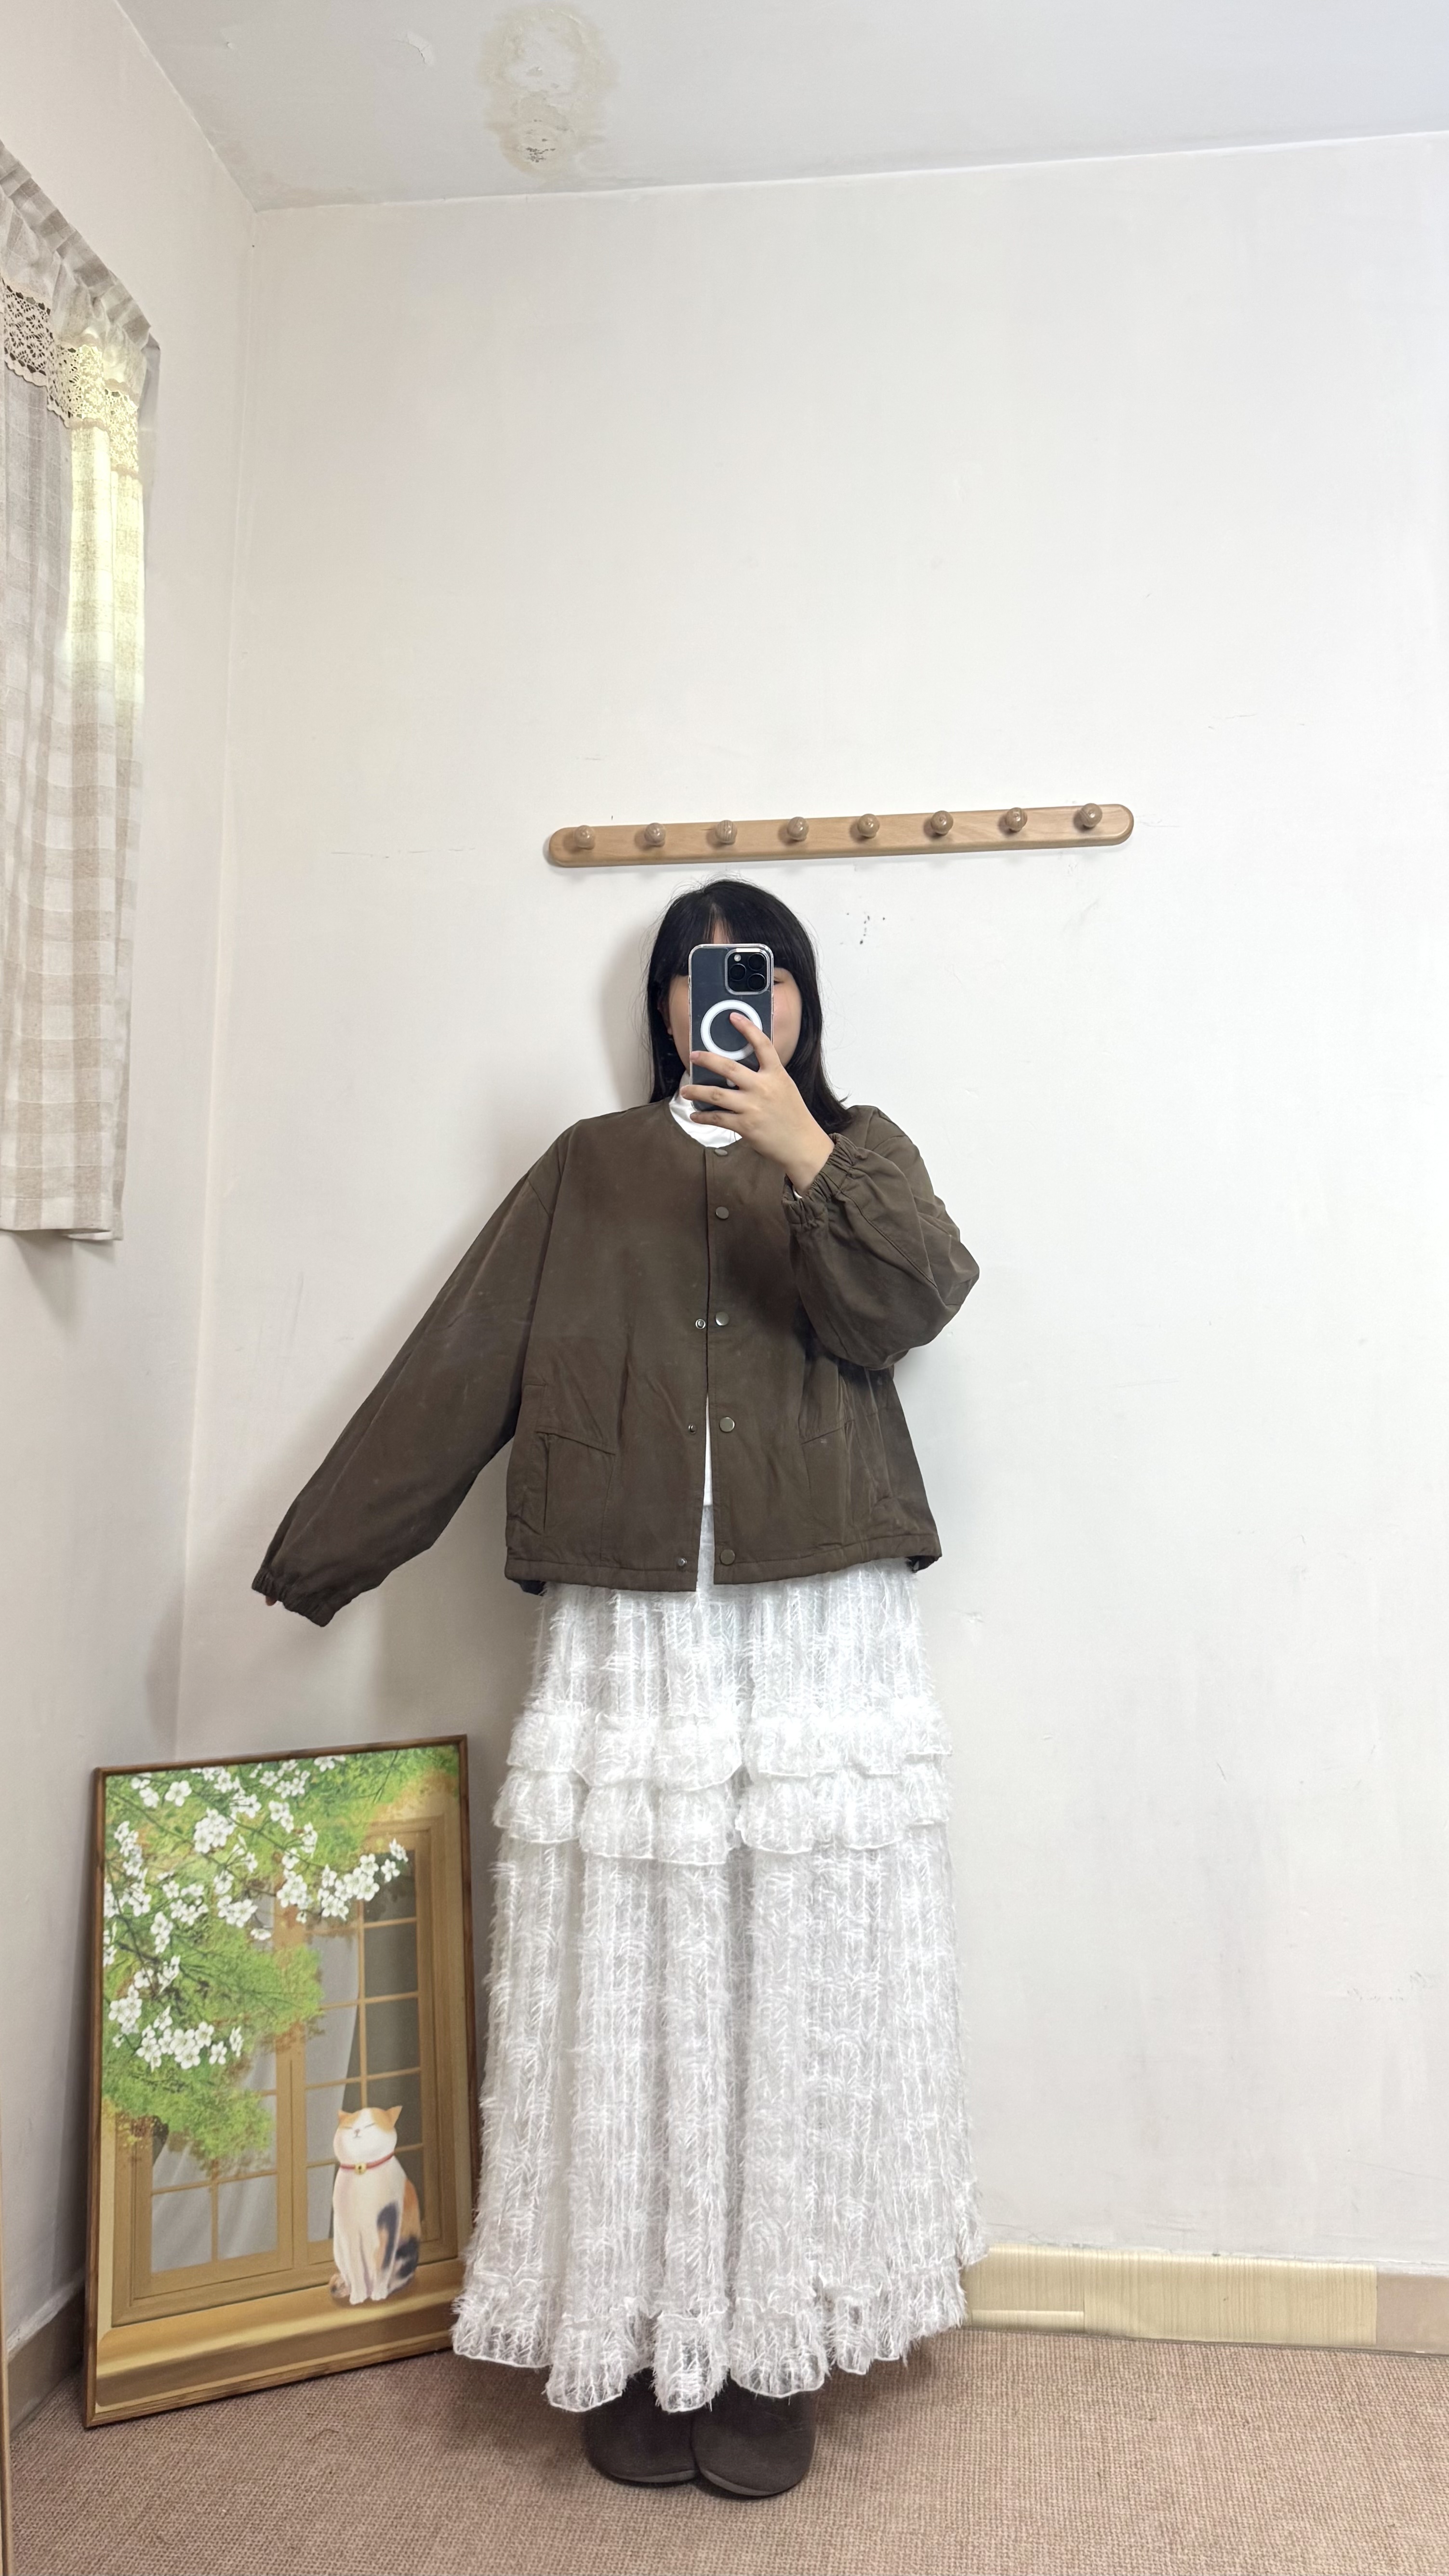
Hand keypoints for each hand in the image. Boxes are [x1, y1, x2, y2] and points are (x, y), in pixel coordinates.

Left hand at [682, 1018, 833, 1192]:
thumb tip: (741, 1070)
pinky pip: (717, 1118)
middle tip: (694, 1055)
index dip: (748, 1028)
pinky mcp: (745, 1126)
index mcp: (776, 1074)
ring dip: (696, 1091)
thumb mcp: (785, 1088)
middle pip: (729, 1067)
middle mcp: (763, 1087)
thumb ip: (766, 1076)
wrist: (802, 1144)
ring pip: (716, 1094)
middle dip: (707, 1059)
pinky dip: (703, 1116)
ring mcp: (753, 1107)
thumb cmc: (793, 1116)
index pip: (762, 1045)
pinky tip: (695, 1115)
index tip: (733, 1017)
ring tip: (686, 1090)